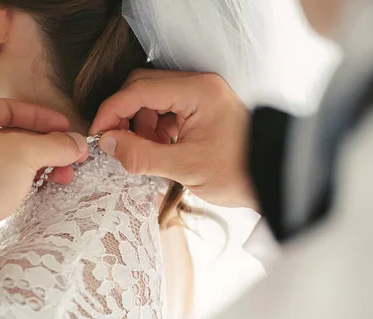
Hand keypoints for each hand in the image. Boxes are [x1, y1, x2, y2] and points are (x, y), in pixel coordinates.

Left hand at [0, 99, 87, 272]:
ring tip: (64, 176)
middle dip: (47, 145)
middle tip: (72, 155)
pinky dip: (27, 178)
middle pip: (15, 134)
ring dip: (42, 164)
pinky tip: (46, 185)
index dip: (43, 117)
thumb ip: (55, 145)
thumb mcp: (25, 154)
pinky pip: (6, 177)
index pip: (12, 108)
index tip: (67, 127)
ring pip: (12, 158)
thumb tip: (78, 143)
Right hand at [90, 70, 256, 209]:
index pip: (138, 90)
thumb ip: (142, 155)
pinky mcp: (202, 108)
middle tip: (117, 144)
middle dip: (125, 116)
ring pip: (153, 98)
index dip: (112, 111)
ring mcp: (201, 95)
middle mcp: (198, 86)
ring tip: (147, 151)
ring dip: (141, 124)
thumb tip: (108, 144)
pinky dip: (156, 128)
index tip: (99, 134)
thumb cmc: (239, 172)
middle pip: (143, 88)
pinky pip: (167, 109)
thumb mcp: (186, 167)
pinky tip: (161, 148)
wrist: (272, 178)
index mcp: (197, 92)